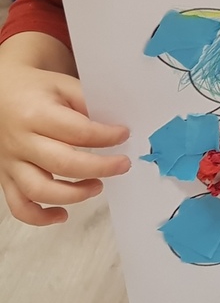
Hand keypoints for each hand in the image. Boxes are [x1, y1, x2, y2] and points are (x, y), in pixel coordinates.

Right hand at [0, 50, 128, 225]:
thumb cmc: (34, 89)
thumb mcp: (63, 85)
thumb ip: (87, 103)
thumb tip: (115, 125)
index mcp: (37, 115)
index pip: (79, 132)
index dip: (107, 136)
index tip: (124, 135)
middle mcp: (21, 141)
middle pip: (63, 164)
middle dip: (100, 168)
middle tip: (122, 165)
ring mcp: (10, 162)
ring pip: (39, 190)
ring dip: (73, 195)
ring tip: (97, 186)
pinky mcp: (5, 177)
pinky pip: (18, 206)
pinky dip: (40, 217)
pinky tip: (62, 214)